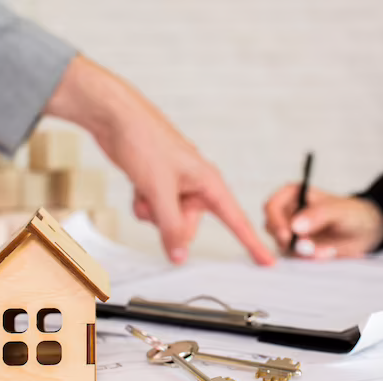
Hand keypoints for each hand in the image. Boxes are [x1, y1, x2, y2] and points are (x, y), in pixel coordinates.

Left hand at [45, 56, 273, 265]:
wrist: (116, 118)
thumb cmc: (144, 140)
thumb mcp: (160, 190)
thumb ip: (171, 227)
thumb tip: (179, 256)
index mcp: (209, 181)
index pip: (236, 219)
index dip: (252, 243)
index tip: (267, 261)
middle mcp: (196, 185)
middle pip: (189, 226)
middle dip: (169, 222)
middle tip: (156, 203)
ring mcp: (176, 185)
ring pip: (168, 220)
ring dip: (152, 212)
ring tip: (144, 188)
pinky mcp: (159, 184)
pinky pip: (154, 210)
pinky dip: (144, 204)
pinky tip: (138, 187)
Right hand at [264, 184, 382, 258]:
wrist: (365, 232)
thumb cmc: (352, 213)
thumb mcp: (339, 210)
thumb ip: (318, 215)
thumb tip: (296, 226)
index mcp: (293, 194)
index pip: (272, 207)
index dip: (276, 222)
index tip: (287, 237)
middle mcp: (288, 213)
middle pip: (273, 229)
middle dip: (291, 242)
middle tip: (311, 248)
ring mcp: (291, 232)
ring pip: (283, 246)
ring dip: (304, 253)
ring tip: (327, 250)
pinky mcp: (298, 248)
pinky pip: (295, 258)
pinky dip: (310, 259)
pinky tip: (328, 253)